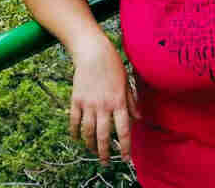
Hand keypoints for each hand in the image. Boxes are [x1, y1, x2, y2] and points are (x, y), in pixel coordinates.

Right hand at [67, 37, 139, 165]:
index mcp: (119, 102)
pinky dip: (75, 132)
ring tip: (93, 151)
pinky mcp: (76, 100)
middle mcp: (104, 106)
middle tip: (106, 163)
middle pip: (104, 136)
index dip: (125, 147)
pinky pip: (74, 121)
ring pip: (88, 131)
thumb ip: (132, 102)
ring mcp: (88, 104)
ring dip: (90, 145)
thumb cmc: (113, 66)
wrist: (93, 52)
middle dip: (104, 152)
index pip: (123, 130)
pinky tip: (77, 138)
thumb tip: (139, 119)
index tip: (125, 159)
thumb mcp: (127, 83)